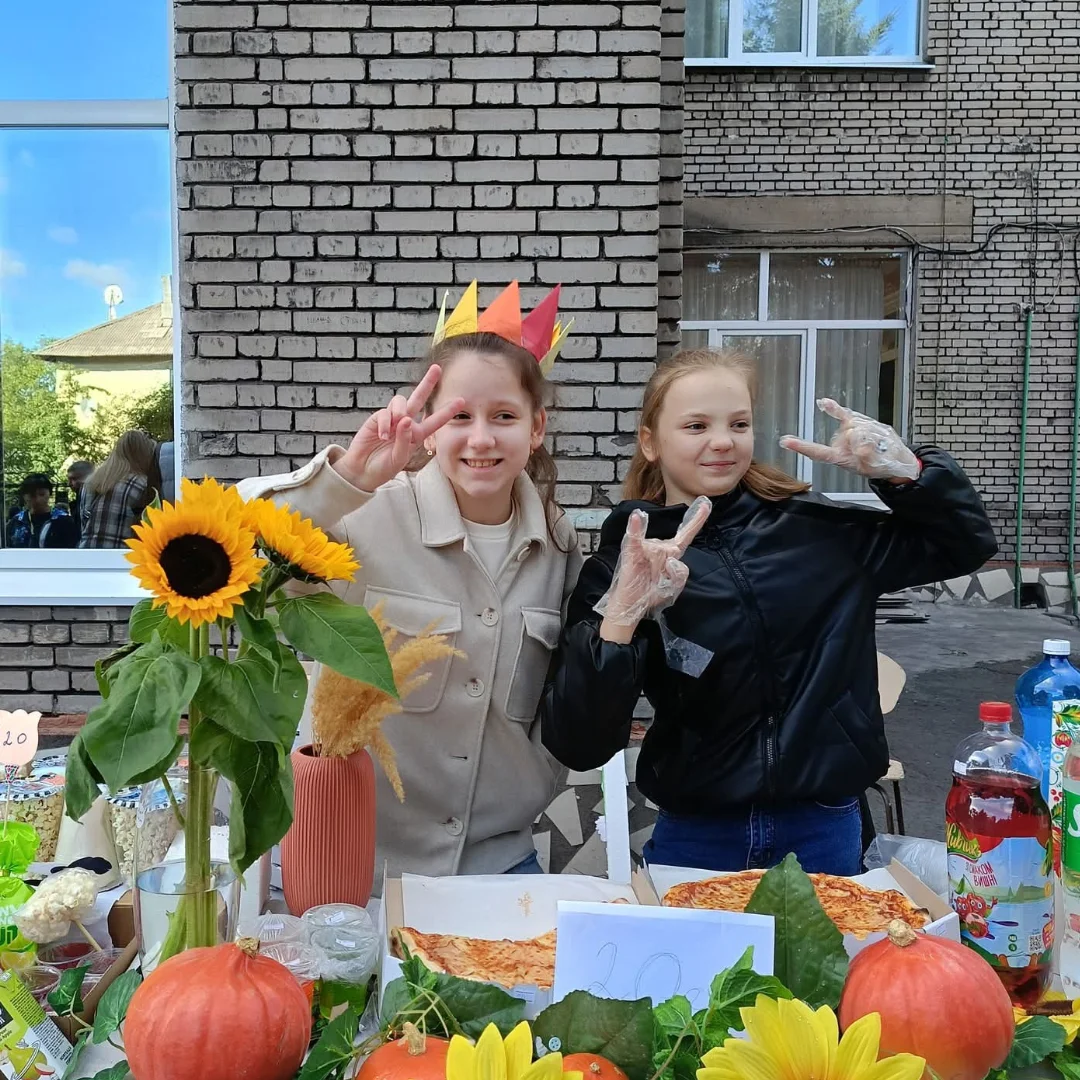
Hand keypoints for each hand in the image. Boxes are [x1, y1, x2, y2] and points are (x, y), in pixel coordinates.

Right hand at [333, 365, 465, 490]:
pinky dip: (384, 423)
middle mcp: (405, 423)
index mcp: (416, 434)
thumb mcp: (399, 458)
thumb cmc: (384, 467)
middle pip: (418, 398)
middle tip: (437, 368)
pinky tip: (382, 436)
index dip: (447, 411)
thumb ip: (404, 440)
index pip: (435, 421)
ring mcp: (391, 419)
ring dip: (400, 411)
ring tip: (396, 424)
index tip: (462, 400)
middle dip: (428, 383)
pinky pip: (383, 413)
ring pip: (400, 401)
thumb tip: (405, 419)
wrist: (363, 471)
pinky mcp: (376, 419)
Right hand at [596, 496, 711, 629]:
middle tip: (658, 580)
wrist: (631, 606)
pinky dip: (635, 528)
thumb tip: (672, 560)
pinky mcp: (632, 552)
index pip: (686, 534)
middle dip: (669, 568)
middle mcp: (659, 547)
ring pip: (660, 553)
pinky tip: (636, 518)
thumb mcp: (673, 587)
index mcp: (671, 553)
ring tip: (648, 581)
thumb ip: (680, 574)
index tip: (706, 503)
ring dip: (657, 572)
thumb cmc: (650, 593)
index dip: (697, 519)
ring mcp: (645, 548)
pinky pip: (635, 539)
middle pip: (673, 550)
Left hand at [779, 398, 920, 481]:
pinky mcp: (856, 423)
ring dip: (872, 435)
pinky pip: (843, 413)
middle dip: (866, 441)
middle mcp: (839, 443)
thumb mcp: (878, 464)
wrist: (895, 459)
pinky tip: (823, 402)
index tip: (785, 442)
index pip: (817, 452)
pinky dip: (834, 408)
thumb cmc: (884, 464)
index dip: (802, 447)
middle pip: (849, 433)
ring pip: (857, 426)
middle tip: (876, 451)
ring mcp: (846, 432)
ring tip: (878, 445)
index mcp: (838, 457)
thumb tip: (860, 446)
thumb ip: (868, 455)